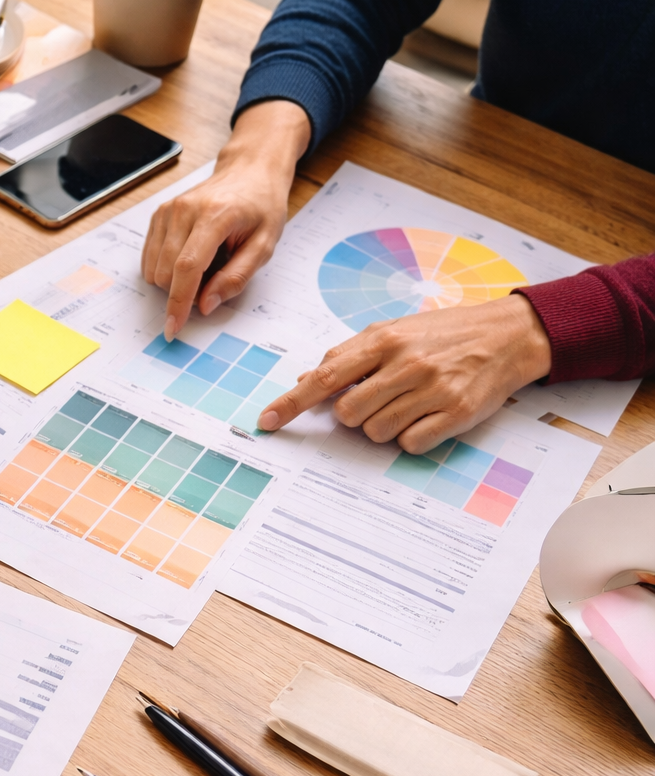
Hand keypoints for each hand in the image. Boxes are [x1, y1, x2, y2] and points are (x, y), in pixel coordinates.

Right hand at [142, 100, 309, 339]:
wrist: (248, 171)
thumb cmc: (261, 208)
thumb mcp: (264, 246)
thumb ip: (236, 278)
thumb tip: (205, 305)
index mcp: (215, 216)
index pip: (187, 267)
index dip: (178, 302)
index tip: (173, 328)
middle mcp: (184, 210)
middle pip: (166, 272)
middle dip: (183, 291)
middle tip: (212, 280)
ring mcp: (167, 210)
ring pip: (154, 269)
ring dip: (174, 280)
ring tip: (204, 263)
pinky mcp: (158, 214)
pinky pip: (149, 258)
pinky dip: (166, 268)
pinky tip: (189, 256)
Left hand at [257, 295, 554, 452]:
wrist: (508, 334)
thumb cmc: (441, 334)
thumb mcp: (392, 331)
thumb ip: (349, 355)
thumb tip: (306, 380)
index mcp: (383, 340)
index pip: (325, 377)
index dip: (292, 403)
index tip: (267, 422)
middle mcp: (406, 363)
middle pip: (348, 413)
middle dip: (354, 414)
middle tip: (379, 398)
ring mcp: (433, 389)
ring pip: (376, 432)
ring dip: (383, 425)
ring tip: (408, 402)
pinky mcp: (457, 413)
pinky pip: (410, 444)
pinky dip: (411, 436)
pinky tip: (427, 415)